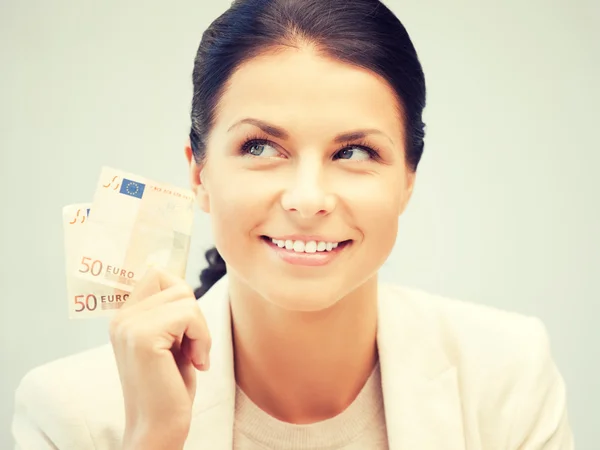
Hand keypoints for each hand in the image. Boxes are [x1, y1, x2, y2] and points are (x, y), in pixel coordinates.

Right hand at [109, 268, 210, 449]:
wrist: (159, 427)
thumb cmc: (170, 386)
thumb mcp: (170, 339)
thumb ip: (169, 310)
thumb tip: (181, 278)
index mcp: (124, 315)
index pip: (156, 272)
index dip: (181, 293)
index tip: (187, 325)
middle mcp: (121, 317)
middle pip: (176, 284)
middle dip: (194, 314)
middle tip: (191, 347)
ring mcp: (128, 325)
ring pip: (185, 298)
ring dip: (200, 329)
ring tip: (192, 356)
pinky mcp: (143, 337)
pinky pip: (189, 315)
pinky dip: (203, 338)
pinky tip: (196, 363)